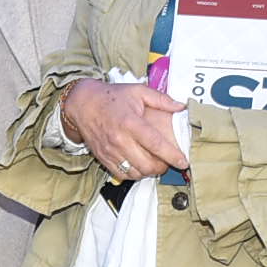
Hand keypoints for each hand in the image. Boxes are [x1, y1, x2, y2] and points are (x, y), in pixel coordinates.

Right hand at [61, 77, 188, 179]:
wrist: (83, 103)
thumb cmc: (111, 97)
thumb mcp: (138, 91)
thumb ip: (161, 99)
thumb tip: (181, 106)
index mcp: (130, 122)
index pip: (155, 144)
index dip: (172, 155)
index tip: (184, 161)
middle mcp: (120, 140)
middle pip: (147, 164)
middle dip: (163, 167)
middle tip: (169, 161)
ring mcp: (110, 151)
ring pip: (136, 173)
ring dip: (149, 172)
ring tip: (155, 163)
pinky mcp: (103, 158)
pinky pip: (122, 175)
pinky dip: (135, 174)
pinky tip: (140, 166)